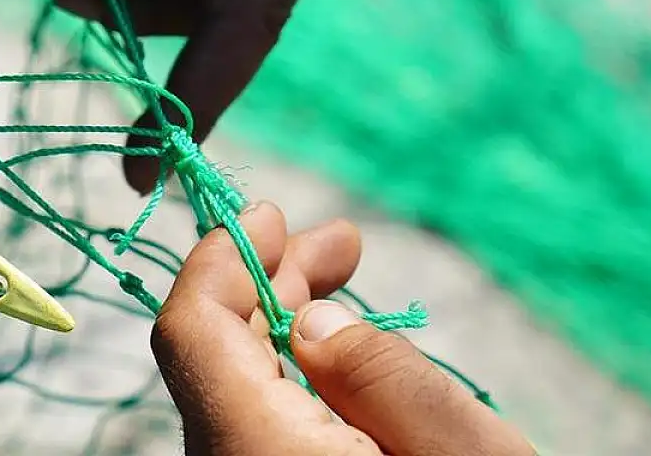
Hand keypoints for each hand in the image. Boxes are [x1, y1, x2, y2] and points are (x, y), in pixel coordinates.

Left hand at [151, 203, 533, 455]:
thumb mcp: (460, 451)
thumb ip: (376, 370)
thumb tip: (304, 321)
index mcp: (256, 453)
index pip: (190, 331)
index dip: (222, 260)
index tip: (273, 217)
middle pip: (209, 355)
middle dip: (265, 283)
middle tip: (335, 241)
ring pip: (231, 389)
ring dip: (281, 325)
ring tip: (344, 279)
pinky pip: (256, 425)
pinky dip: (289, 375)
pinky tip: (336, 353)